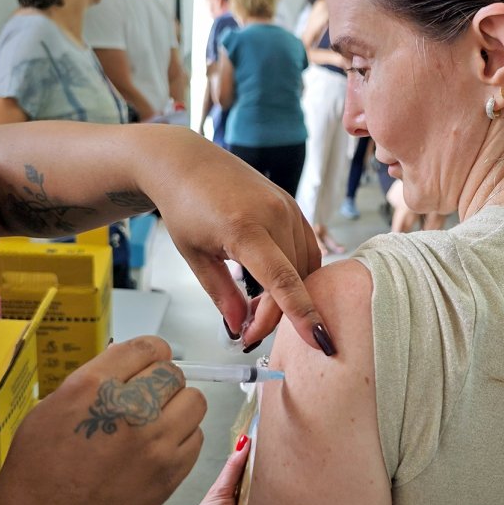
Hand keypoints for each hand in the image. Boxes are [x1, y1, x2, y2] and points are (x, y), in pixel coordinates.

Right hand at [0, 337, 205, 504]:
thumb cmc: (37, 470)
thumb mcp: (51, 407)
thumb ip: (93, 380)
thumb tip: (125, 362)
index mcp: (95, 387)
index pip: (147, 347)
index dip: (150, 354)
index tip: (147, 365)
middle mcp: (131, 408)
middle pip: (173, 372)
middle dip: (161, 382)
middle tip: (148, 398)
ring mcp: (155, 443)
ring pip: (194, 401)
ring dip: (178, 408)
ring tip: (157, 422)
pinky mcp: (170, 473)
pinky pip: (196, 438)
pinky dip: (183, 439)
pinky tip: (160, 448)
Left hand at [140, 129, 334, 354]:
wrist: (187, 162)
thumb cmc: (185, 206)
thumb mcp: (195, 256)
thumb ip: (221, 294)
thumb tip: (240, 327)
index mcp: (245, 228)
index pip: (282, 280)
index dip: (301, 314)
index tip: (319, 341)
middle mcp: (274, 215)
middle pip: (292, 281)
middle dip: (275, 314)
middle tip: (248, 332)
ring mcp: (288, 208)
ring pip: (303, 269)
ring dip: (286, 294)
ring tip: (253, 302)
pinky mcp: (293, 206)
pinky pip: (306, 250)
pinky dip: (296, 273)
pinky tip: (272, 283)